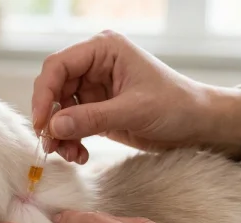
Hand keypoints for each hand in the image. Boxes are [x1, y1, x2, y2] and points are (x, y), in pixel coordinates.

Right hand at [32, 30, 240, 163]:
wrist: (199, 125)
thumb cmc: (176, 106)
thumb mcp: (133, 111)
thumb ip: (91, 118)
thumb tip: (53, 127)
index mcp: (104, 50)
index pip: (58, 66)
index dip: (44, 94)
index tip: (42, 123)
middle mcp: (95, 65)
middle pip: (54, 89)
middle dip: (51, 119)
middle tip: (51, 145)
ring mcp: (94, 88)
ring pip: (59, 110)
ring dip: (59, 134)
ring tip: (70, 155)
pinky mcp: (97, 110)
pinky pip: (71, 124)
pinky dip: (70, 141)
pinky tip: (79, 155)